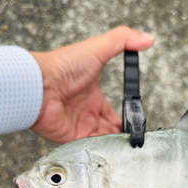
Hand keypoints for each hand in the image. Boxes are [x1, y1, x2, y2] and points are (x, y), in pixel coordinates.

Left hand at [30, 26, 154, 143]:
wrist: (40, 85)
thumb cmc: (63, 66)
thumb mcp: (98, 48)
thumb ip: (123, 40)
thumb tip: (148, 37)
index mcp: (92, 95)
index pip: (111, 112)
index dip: (124, 117)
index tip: (135, 122)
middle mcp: (86, 112)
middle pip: (108, 129)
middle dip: (121, 135)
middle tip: (134, 139)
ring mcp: (79, 126)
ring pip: (101, 140)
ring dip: (114, 143)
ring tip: (128, 146)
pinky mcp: (71, 138)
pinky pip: (89, 147)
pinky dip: (101, 149)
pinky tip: (113, 149)